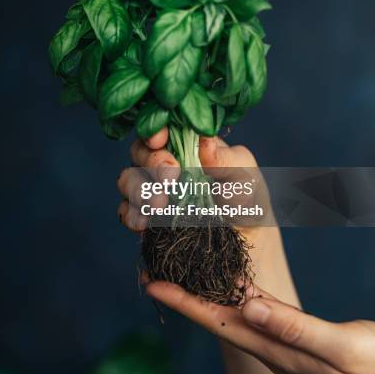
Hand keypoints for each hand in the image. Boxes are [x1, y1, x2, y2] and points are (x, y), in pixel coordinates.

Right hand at [116, 127, 270, 247]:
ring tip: (159, 204)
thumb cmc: (247, 202)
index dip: (156, 129)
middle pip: (141, 151)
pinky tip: (145, 223)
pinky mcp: (146, 217)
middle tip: (171, 178)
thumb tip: (204, 143)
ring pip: (128, 179)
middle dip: (152, 162)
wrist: (245, 245)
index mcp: (189, 145)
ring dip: (139, 189)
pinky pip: (127, 211)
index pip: (165, 128)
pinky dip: (132, 214)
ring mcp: (154, 190)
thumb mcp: (246, 178)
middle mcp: (166, 163)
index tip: (159, 139)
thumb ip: (227, 160)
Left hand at [144, 279, 374, 373]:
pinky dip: (233, 286)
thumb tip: (249, 306)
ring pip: (231, 307)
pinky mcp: (291, 328)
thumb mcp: (336, 347)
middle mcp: (269, 342)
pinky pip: (252, 303)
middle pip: (215, 314)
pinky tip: (227, 275)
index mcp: (274, 349)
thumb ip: (294, 329)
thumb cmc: (373, 366)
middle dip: (183, 293)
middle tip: (154, 269)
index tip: (152, 284)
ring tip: (181, 267)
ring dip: (203, 289)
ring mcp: (279, 336)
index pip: (217, 322)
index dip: (183, 303)